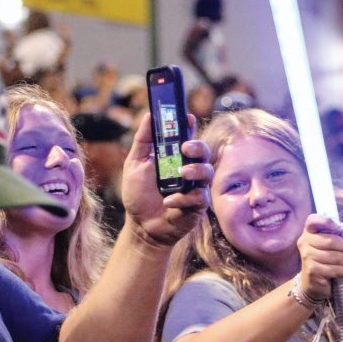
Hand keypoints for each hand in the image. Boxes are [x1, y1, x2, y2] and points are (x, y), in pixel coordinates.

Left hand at [122, 114, 212, 246]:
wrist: (140, 226)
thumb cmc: (138, 195)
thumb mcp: (135, 165)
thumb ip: (142, 141)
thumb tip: (149, 116)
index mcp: (174, 157)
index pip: (187, 136)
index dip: (190, 125)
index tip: (188, 118)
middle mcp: (188, 169)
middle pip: (204, 152)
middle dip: (198, 147)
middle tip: (186, 148)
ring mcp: (195, 187)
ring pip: (207, 172)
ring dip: (196, 171)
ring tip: (182, 175)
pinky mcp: (198, 206)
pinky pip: (200, 197)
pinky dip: (184, 198)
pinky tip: (169, 202)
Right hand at [296, 214, 342, 301]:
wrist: (314, 284)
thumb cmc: (328, 262)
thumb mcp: (338, 247)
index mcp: (309, 233)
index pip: (313, 220)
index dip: (326, 221)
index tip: (337, 228)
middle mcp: (305, 242)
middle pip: (331, 240)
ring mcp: (307, 257)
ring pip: (335, 257)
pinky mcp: (312, 270)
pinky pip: (335, 269)